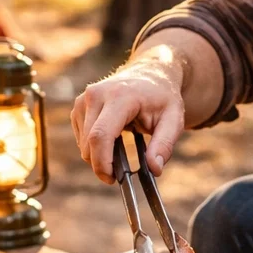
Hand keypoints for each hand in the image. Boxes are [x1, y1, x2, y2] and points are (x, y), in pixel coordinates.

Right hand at [71, 58, 185, 183]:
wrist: (150, 72)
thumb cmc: (163, 97)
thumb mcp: (174, 119)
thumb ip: (165, 144)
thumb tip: (154, 169)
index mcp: (120, 97)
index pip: (100, 135)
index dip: (102, 162)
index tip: (112, 179)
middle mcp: (96, 95)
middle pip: (89, 143)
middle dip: (102, 164)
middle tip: (121, 172)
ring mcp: (84, 99)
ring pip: (83, 143)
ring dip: (99, 155)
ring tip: (122, 147)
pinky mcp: (79, 106)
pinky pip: (81, 138)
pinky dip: (94, 146)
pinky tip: (113, 138)